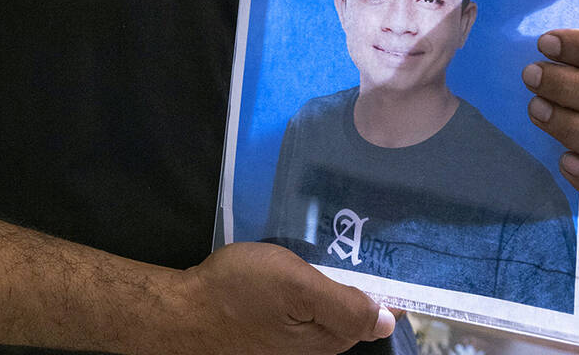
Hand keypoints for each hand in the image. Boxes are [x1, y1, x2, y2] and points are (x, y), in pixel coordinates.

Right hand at [177, 241, 393, 354]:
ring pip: (330, 303)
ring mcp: (295, 334)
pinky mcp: (276, 323)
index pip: (376, 315)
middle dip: (363, 278)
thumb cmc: (241, 292)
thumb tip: (388, 320)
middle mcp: (317, 343)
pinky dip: (312, 279)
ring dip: (336, 275)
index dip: (389, 286)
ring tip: (336, 239)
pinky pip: (307, 300)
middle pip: (354, 309)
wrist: (186, 308)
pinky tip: (305, 255)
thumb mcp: (296, 288)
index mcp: (329, 338)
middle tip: (361, 235)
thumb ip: (343, 304)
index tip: (392, 251)